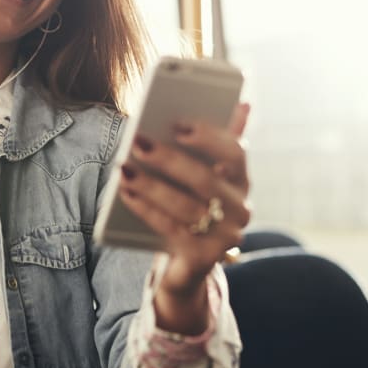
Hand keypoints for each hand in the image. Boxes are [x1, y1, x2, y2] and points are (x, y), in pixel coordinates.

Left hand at [118, 103, 250, 321]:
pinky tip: (126, 193)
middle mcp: (240, 209)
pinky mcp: (205, 257)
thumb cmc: (191, 205)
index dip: (208, 138)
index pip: (235, 154)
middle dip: (169, 160)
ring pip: (187, 207)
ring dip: (152, 186)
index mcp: (241, 181)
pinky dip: (146, 209)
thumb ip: (214, 142)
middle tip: (138, 142)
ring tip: (125, 168)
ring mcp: (226, 236)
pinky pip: (172, 229)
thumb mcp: (203, 174)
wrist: (188, 263)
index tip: (178, 125)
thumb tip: (242, 104)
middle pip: (205, 180)